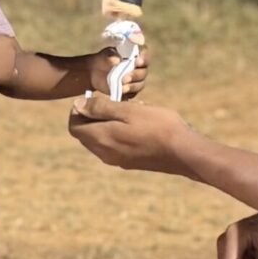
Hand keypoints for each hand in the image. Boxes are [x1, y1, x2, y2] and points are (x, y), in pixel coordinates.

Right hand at [0, 25, 18, 85]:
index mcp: (7, 40)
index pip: (9, 41)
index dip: (3, 45)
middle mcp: (13, 51)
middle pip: (12, 53)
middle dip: (6, 54)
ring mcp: (13, 63)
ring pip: (13, 64)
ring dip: (8, 65)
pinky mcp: (10, 74)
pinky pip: (12, 74)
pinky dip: (9, 75)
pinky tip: (3, 76)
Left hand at [68, 95, 189, 173]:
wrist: (183, 152)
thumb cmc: (157, 126)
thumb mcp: (128, 111)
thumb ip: (100, 108)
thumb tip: (77, 106)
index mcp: (101, 139)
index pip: (74, 127)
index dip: (78, 110)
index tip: (93, 96)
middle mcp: (105, 153)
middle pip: (85, 134)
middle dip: (92, 116)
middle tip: (111, 101)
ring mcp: (117, 159)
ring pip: (100, 139)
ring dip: (106, 123)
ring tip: (127, 109)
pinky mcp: (129, 162)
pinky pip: (113, 145)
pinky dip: (116, 132)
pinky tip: (136, 123)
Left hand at [89, 46, 150, 98]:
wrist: (94, 73)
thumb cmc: (103, 59)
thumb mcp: (104, 55)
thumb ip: (110, 55)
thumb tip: (117, 59)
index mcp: (135, 56)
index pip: (145, 56)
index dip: (144, 58)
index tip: (137, 61)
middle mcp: (138, 68)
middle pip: (144, 72)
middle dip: (136, 75)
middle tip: (125, 78)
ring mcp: (135, 80)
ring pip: (140, 84)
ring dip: (132, 86)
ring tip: (122, 88)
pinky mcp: (130, 91)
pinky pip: (133, 94)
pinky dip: (128, 94)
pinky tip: (121, 92)